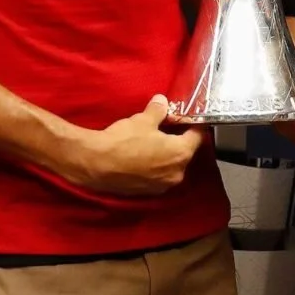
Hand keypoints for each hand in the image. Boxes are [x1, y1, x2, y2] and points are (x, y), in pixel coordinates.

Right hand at [59, 95, 205, 195]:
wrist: (97, 164)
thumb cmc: (124, 140)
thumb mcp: (143, 120)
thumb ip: (158, 110)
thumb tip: (162, 102)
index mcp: (181, 154)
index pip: (197, 136)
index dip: (193, 124)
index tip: (187, 117)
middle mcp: (176, 173)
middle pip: (184, 152)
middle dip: (178, 139)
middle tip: (168, 126)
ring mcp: (162, 186)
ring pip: (171, 165)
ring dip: (166, 153)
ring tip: (154, 140)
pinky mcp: (147, 192)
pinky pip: (158, 175)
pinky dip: (155, 165)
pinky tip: (143, 155)